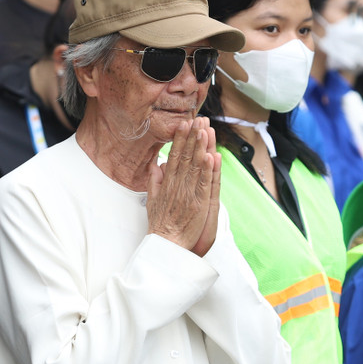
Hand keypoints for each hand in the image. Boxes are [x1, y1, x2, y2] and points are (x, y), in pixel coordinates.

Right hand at [147, 118, 215, 252]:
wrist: (165, 244)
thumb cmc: (159, 225)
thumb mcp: (152, 200)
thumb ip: (154, 181)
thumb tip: (156, 165)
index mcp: (167, 183)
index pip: (174, 156)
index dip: (179, 139)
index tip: (183, 125)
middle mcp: (177, 185)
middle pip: (186, 157)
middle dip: (192, 137)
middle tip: (197, 119)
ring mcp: (188, 194)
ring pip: (195, 166)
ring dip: (200, 147)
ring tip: (204, 130)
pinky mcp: (198, 204)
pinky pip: (203, 184)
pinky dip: (207, 170)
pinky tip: (210, 156)